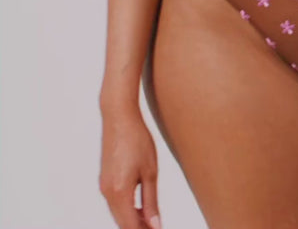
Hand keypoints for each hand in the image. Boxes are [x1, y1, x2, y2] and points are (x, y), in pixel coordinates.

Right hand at [99, 107, 161, 228]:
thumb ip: (151, 201)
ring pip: (117, 213)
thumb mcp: (150, 172)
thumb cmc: (137, 139)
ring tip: (151, 220)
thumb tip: (155, 225)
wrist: (118, 117)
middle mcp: (107, 193)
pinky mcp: (104, 179)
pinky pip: (114, 202)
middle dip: (138, 227)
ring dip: (132, 219)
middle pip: (122, 222)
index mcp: (119, 192)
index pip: (130, 226)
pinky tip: (140, 207)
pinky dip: (126, 208)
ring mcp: (103, 186)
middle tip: (156, 226)